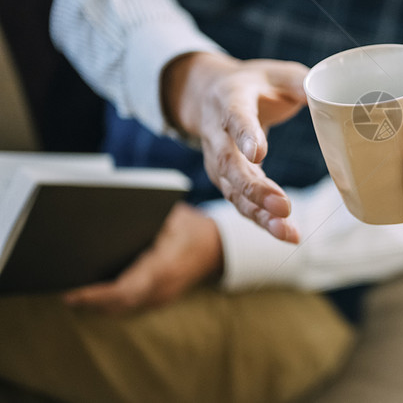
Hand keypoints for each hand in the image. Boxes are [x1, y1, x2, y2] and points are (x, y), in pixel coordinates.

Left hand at [62, 203, 222, 314]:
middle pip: (118, 304)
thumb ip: (143, 219)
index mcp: (165, 266)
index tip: (72, 292)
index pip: (126, 289)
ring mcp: (161, 297)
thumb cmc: (191, 226)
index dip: (97, 295)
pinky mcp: (158, 298)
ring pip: (121, 307)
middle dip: (89, 300)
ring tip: (72, 290)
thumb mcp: (172, 215)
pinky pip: (129, 304)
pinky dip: (110, 300)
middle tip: (63, 289)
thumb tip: (104, 216)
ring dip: (97, 302)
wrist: (218, 247)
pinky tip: (93, 290)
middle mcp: (162, 287)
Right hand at [163, 52, 307, 241]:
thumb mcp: (276, 73)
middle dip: (254, 188)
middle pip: (229, 164)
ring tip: (286, 231)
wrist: (208, 94)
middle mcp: (218, 133)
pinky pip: (240, 202)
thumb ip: (301, 82)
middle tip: (282, 206)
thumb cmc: (253, 84)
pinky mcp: (225, 180)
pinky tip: (287, 234)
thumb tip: (329, 97)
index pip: (235, 117)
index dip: (246, 135)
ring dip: (259, 213)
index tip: (258, 154)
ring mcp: (217, 160)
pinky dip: (262, 220)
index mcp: (231, 99)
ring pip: (233, 191)